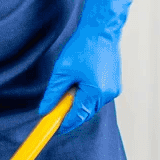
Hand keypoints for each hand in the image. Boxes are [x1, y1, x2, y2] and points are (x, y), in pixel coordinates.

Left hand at [39, 0, 130, 133]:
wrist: (102, 30)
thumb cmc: (83, 47)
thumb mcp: (62, 72)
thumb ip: (53, 94)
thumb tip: (44, 110)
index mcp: (96, 92)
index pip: (77, 116)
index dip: (64, 124)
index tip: (53, 129)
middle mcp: (108, 94)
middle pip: (85, 113)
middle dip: (70, 112)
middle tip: (55, 108)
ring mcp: (113, 90)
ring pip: (91, 106)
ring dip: (78, 102)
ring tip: (70, 85)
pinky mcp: (114, 85)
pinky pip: (97, 97)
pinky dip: (87, 95)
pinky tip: (80, 82)